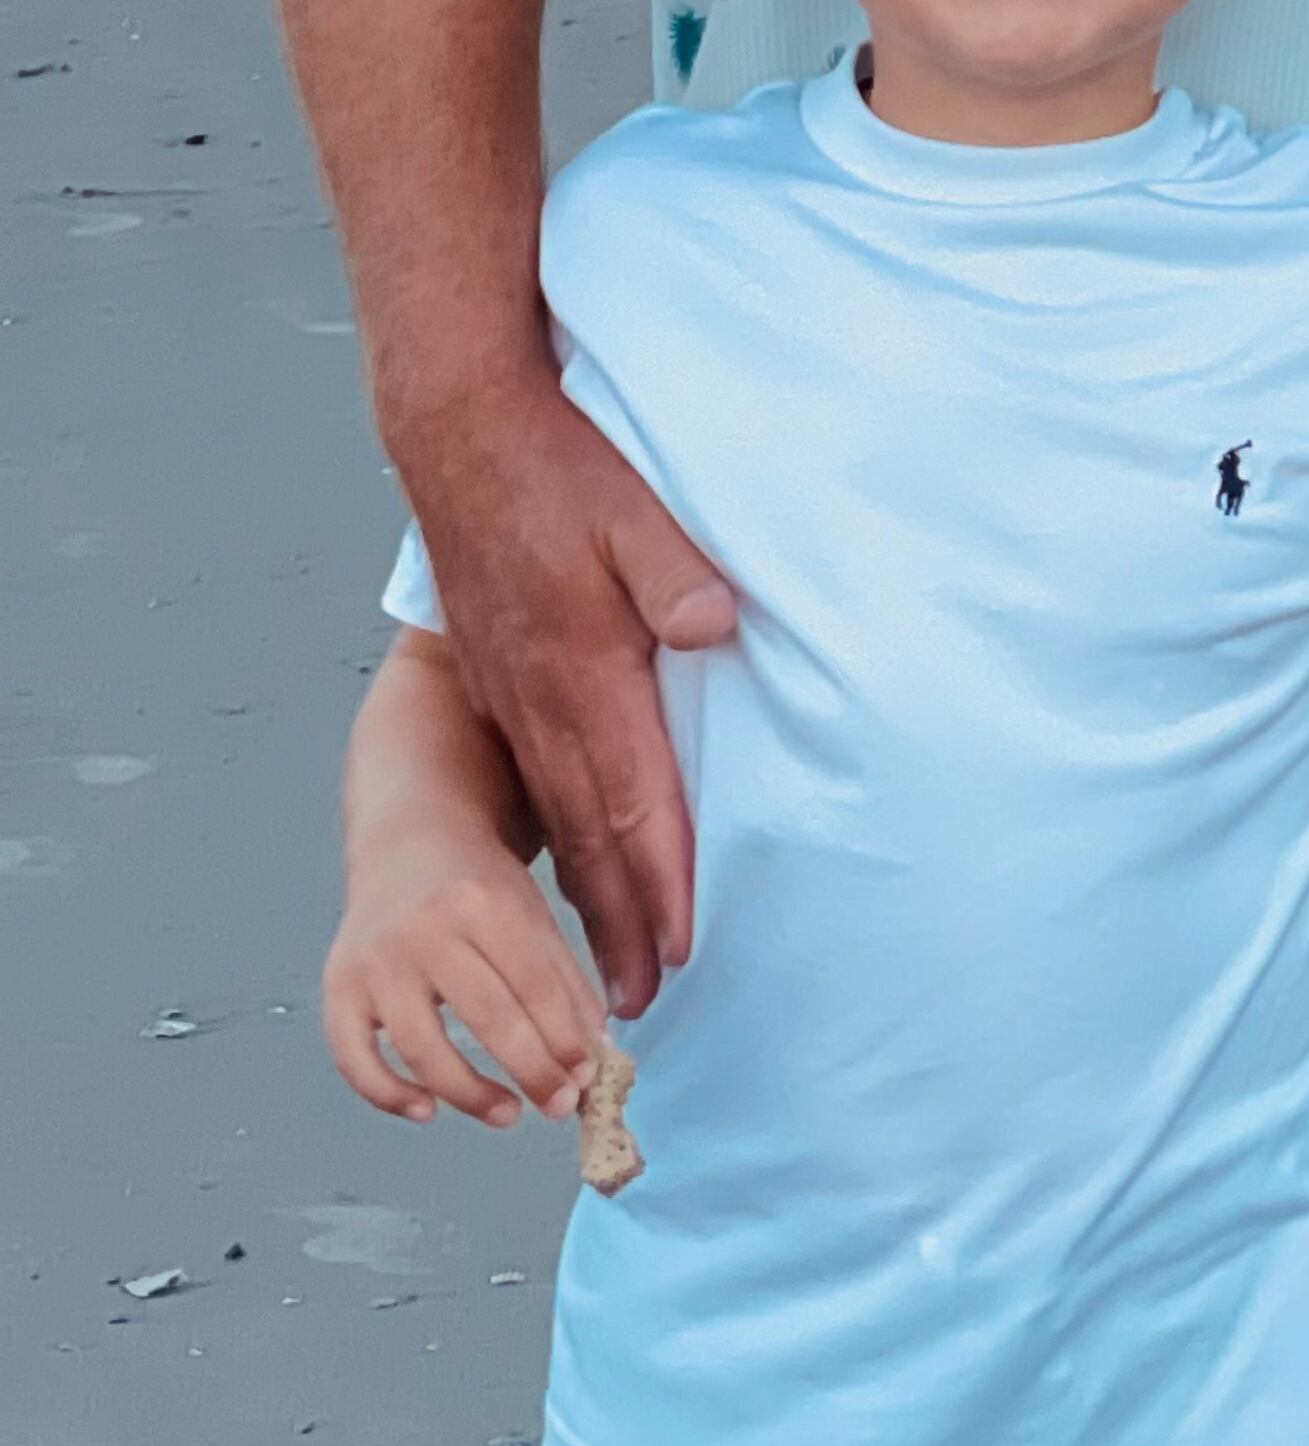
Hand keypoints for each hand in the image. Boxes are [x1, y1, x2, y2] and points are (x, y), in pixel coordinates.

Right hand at [324, 840, 605, 1134]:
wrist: (404, 844)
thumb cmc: (479, 886)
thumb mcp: (531, 912)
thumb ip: (564, 980)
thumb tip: (594, 1054)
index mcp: (484, 903)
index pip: (534, 984)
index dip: (565, 1038)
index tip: (588, 1078)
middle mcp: (424, 929)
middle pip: (487, 1015)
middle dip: (532, 1070)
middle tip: (560, 1106)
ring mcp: (375, 961)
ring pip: (421, 1046)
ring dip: (469, 1094)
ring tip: (508, 1115)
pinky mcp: (338, 987)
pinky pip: (354, 1057)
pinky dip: (387, 1093)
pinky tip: (426, 1112)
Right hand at [394, 379, 733, 1014]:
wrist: (457, 437)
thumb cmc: (558, 468)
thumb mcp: (632, 506)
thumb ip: (674, 571)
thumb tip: (714, 626)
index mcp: (584, 668)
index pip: (634, 795)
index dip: (662, 874)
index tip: (682, 943)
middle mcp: (543, 699)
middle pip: (589, 833)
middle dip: (619, 922)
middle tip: (638, 1007)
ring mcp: (512, 695)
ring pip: (554, 818)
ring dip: (587, 895)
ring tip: (606, 969)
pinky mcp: (498, 681)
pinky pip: (532, 782)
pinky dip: (556, 841)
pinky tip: (568, 874)